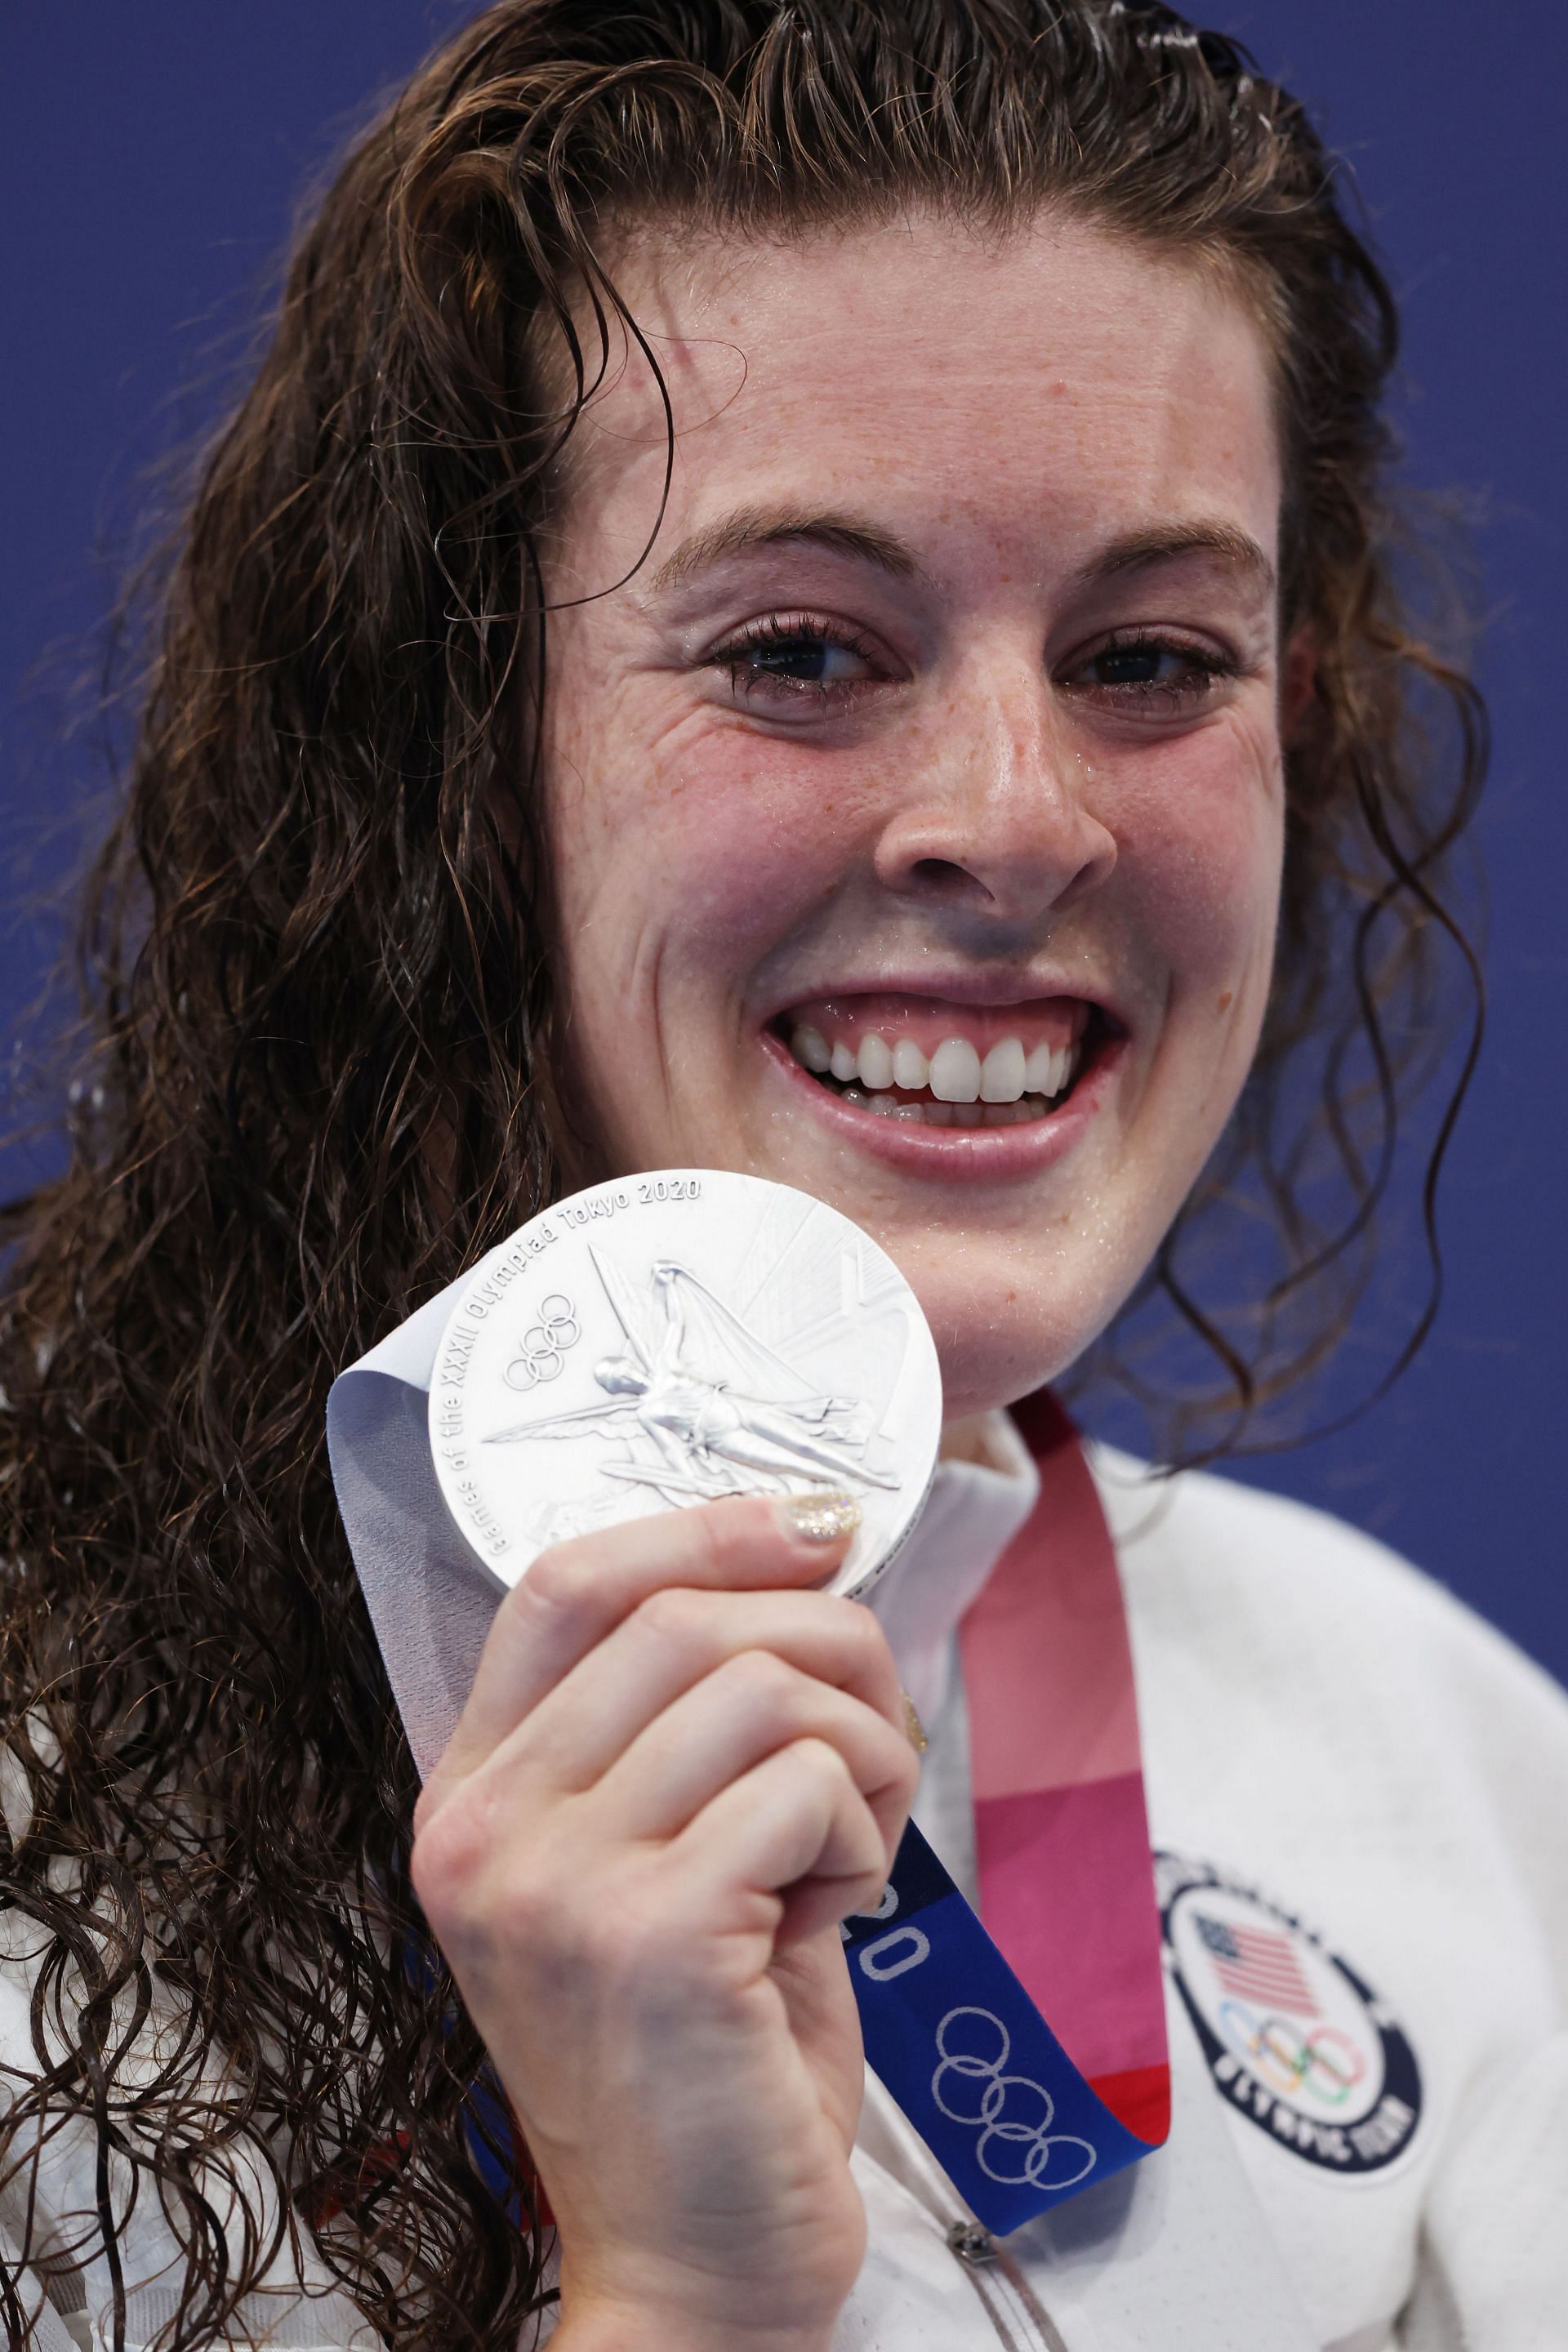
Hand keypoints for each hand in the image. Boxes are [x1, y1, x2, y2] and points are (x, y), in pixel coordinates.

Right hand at [411, 1494, 917, 2351]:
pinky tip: (839, 1908)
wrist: (699, 2268)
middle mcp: (488, 1830)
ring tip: (849, 1841)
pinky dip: (862, 1830)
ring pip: (762, 1689)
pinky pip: (805, 1785)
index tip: (809, 1520)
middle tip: (871, 1729)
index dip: (697, 1526)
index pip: (561, 1583)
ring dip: (857, 1746)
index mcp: (473, 1800)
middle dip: (825, 1642)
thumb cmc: (702, 2062)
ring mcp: (557, 1882)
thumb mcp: (655, 1867)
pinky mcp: (652, 1934)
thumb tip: (804, 1567)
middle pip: (682, 1618)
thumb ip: (687, 1731)